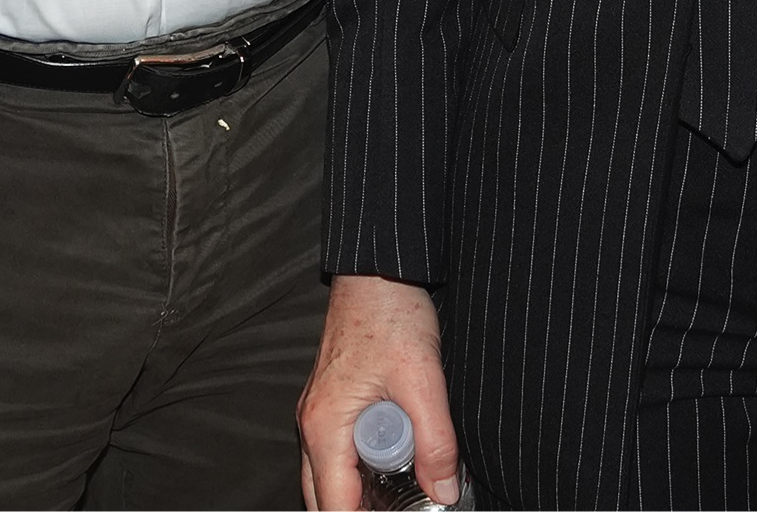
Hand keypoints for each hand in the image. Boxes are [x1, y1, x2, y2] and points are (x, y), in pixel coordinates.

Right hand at [298, 274, 459, 509]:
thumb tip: (443, 492)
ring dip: (362, 496)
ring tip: (403, 498)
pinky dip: (361, 471)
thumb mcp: (422, 379)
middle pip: (325, 499)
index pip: (334, 507)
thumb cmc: (390, 313)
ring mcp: (319, 413)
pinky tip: (396, 467)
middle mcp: (312, 425)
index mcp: (325, 427)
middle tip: (405, 509)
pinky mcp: (332, 402)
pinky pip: (338, 454)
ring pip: (330, 477)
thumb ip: (435, 441)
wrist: (377, 268)